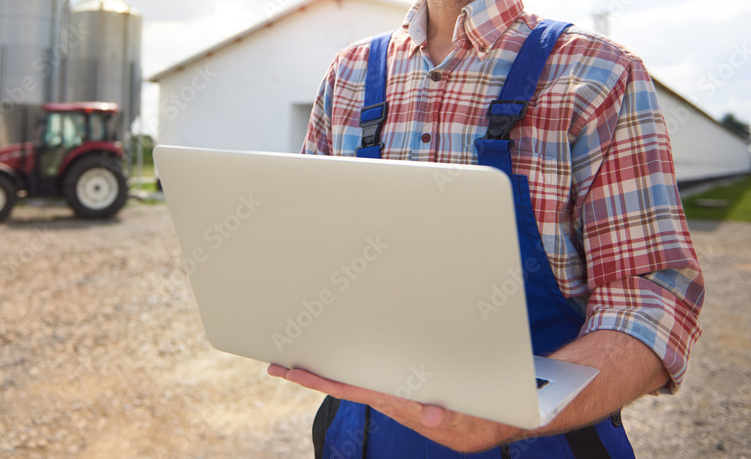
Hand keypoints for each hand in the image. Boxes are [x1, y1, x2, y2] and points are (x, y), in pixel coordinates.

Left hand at [266, 364, 516, 453]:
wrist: (502, 420)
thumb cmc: (480, 416)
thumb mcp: (467, 417)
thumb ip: (447, 416)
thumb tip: (432, 420)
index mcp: (399, 403)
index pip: (350, 389)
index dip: (319, 380)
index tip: (289, 371)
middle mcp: (392, 400)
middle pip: (344, 386)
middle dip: (312, 375)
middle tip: (277, 363)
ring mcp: (398, 397)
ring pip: (358, 382)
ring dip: (331, 373)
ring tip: (301, 360)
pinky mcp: (407, 393)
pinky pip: (375, 380)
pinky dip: (355, 372)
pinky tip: (342, 364)